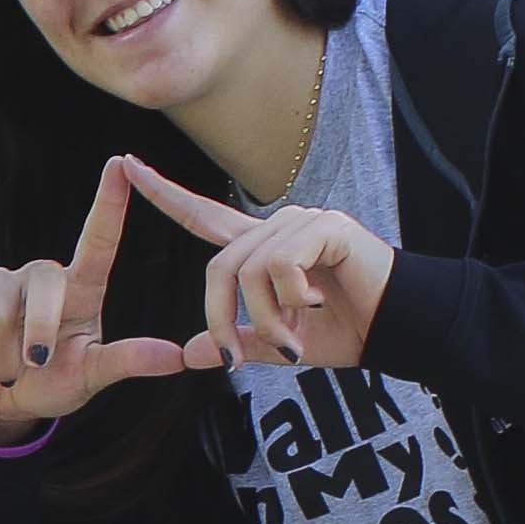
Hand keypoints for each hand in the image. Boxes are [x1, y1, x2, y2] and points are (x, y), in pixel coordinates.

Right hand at [0, 154, 199, 440]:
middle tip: (33, 367)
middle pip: (43, 288)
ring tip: (4, 371)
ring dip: (1, 360)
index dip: (109, 203)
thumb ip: (126, 361)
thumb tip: (179, 358)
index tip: (121, 163)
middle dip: (37, 335)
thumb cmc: (51, 382)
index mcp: (79, 290)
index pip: (97, 241)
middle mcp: (39, 276)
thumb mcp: (89, 376)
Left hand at [125, 157, 393, 368]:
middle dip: (221, 320)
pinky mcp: (324, 227)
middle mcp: (276, 228)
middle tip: (234, 359)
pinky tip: (317, 303)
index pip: (203, 216)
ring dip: (264, 318)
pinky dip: (290, 297)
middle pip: (218, 267)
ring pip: (247, 271)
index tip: (126, 164)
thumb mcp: (283, 344)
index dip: (164, 193)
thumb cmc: (348, 330)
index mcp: (262, 248)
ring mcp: (301, 222)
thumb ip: (239, 343)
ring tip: (293, 341)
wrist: (398, 328)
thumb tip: (189, 355)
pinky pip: (279, 265)